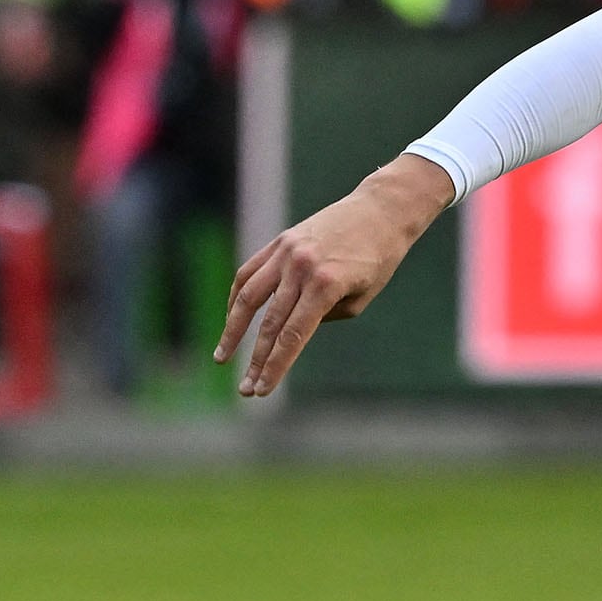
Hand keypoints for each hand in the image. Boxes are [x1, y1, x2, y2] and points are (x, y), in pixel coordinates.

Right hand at [216, 153, 453, 396]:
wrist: (379, 211)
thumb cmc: (378, 259)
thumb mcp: (360, 297)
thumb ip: (324, 317)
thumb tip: (289, 330)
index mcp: (326, 285)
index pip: (293, 336)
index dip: (274, 366)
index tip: (261, 389)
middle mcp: (301, 268)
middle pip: (269, 323)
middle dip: (256, 359)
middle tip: (245, 388)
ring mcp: (286, 252)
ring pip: (248, 297)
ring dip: (232, 330)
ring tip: (223, 357)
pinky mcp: (279, 242)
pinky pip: (250, 273)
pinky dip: (238, 297)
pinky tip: (232, 319)